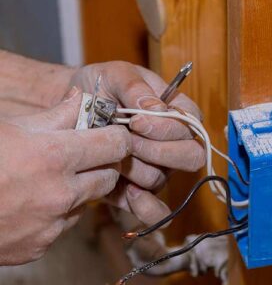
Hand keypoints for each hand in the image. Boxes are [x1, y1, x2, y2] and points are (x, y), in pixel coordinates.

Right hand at [0, 88, 130, 263]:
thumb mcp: (9, 128)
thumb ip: (54, 115)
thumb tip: (82, 98)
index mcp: (54, 157)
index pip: (116, 144)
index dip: (116, 136)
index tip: (109, 133)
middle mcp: (60, 194)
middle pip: (110, 176)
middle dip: (102, 164)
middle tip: (84, 156)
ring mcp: (51, 225)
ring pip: (87, 202)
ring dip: (79, 189)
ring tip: (46, 178)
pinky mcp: (39, 247)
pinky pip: (63, 225)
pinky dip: (55, 213)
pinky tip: (29, 202)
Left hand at [68, 61, 205, 226]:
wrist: (68, 111)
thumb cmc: (99, 86)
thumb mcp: (115, 74)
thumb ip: (135, 87)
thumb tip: (155, 109)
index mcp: (177, 113)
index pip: (191, 126)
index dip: (167, 128)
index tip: (136, 120)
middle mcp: (173, 144)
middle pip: (191, 157)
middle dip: (158, 151)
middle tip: (128, 141)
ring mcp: (156, 169)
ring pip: (161, 178)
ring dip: (136, 169)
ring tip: (112, 156)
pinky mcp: (135, 190)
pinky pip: (154, 210)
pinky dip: (146, 208)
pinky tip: (129, 194)